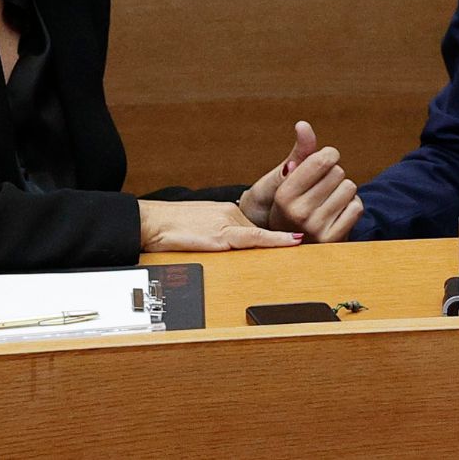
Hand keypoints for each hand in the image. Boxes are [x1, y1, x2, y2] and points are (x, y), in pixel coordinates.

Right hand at [136, 199, 301, 251]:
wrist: (150, 222)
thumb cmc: (170, 228)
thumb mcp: (200, 229)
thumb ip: (221, 234)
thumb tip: (238, 246)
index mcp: (227, 213)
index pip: (258, 226)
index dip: (280, 234)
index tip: (300, 238)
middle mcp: (231, 214)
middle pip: (264, 231)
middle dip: (285, 240)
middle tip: (308, 246)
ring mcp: (227, 223)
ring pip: (262, 234)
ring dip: (284, 241)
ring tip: (305, 246)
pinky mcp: (221, 235)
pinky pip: (253, 238)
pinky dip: (275, 240)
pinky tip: (293, 241)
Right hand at [239, 121, 363, 242]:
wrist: (295, 245)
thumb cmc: (293, 204)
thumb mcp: (290, 178)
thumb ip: (301, 150)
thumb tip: (303, 124)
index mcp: (284, 195)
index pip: (322, 160)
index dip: (329, 155)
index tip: (325, 160)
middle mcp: (299, 213)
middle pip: (338, 172)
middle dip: (333, 175)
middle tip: (322, 188)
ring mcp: (317, 229)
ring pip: (349, 188)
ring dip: (343, 190)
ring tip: (329, 200)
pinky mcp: (334, 239)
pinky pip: (357, 207)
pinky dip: (352, 205)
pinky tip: (338, 212)